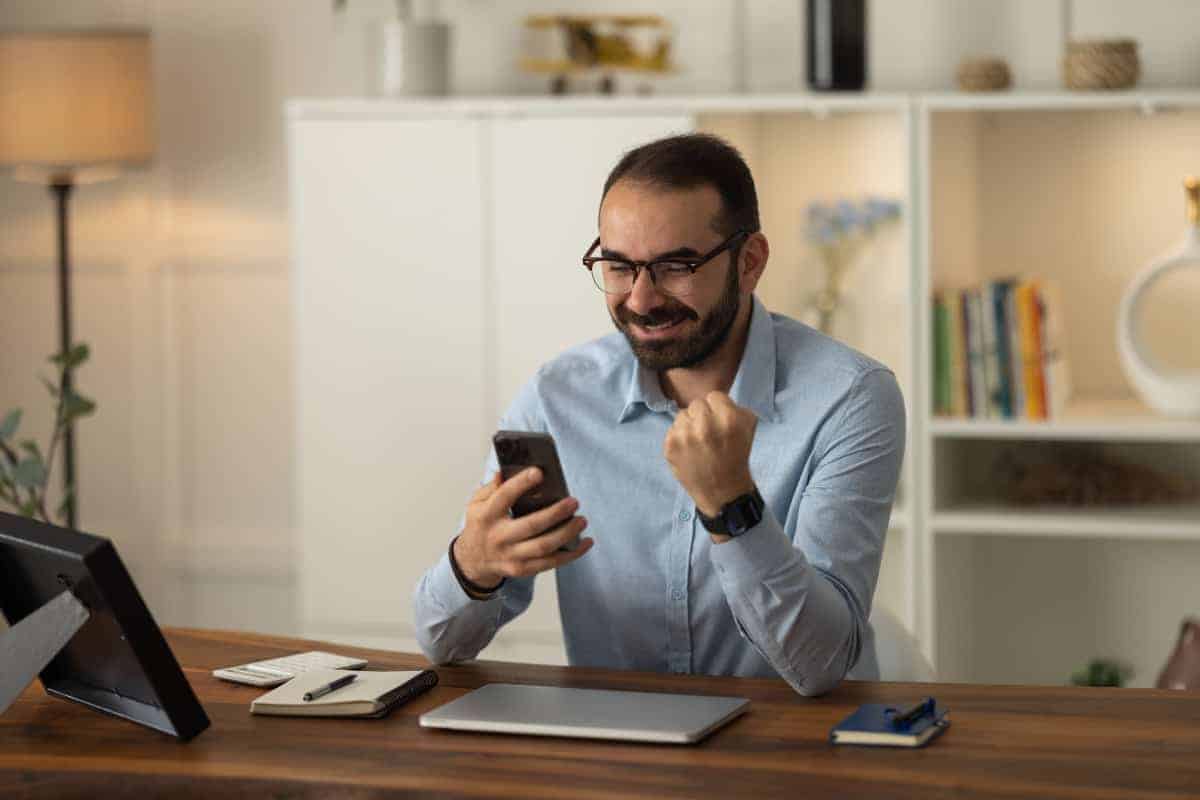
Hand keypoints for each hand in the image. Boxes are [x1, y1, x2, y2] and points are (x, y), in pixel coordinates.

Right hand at [453, 467, 592, 587]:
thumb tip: (506, 471)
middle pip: (531, 526)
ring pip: (544, 547)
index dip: (521, 484)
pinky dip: (572, 554)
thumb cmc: (480, 526)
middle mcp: (499, 537)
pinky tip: (585, 542)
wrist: (473, 561)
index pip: (504, 497)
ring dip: (567, 533)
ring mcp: (511, 556)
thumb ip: (491, 487)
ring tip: (582, 520)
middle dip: (555, 513)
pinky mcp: (522, 569)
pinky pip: (551, 563)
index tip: (539, 472)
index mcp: (487, 516)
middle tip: (573, 502)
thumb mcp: (476, 503)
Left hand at [663, 391, 757, 517]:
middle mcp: (706, 425)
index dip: (718, 409)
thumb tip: (715, 399)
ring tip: (699, 443)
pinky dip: (680, 438)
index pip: (714, 396)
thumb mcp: (748, 428)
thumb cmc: (736, 457)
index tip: (720, 423)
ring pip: (682, 415)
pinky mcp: (671, 446)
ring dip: (690, 425)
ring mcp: (685, 435)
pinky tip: (690, 451)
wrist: (723, 491)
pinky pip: (672, 429)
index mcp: (729, 418)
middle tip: (709, 435)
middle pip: (697, 404)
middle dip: (703, 416)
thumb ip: (734, 407)